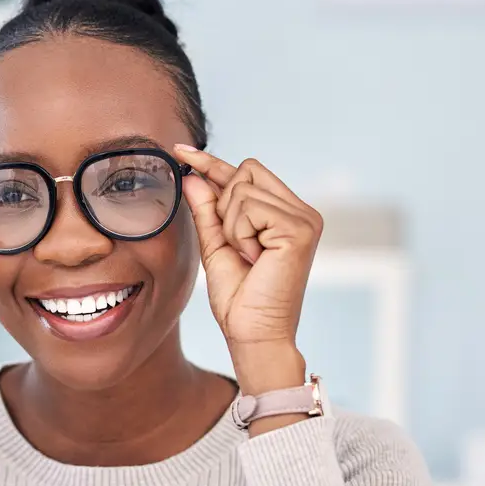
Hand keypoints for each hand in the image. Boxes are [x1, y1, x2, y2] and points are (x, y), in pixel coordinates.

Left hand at [173, 146, 322, 392]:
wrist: (252, 334)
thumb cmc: (238, 299)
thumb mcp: (215, 247)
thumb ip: (207, 211)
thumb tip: (192, 176)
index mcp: (285, 214)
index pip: (246, 173)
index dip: (211, 162)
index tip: (180, 151)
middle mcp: (300, 211)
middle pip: (245, 171)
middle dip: (225, 206)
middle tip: (239, 247)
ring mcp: (304, 217)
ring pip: (243, 189)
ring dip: (232, 226)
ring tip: (249, 257)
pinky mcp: (300, 228)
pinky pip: (249, 208)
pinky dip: (239, 234)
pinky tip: (255, 258)